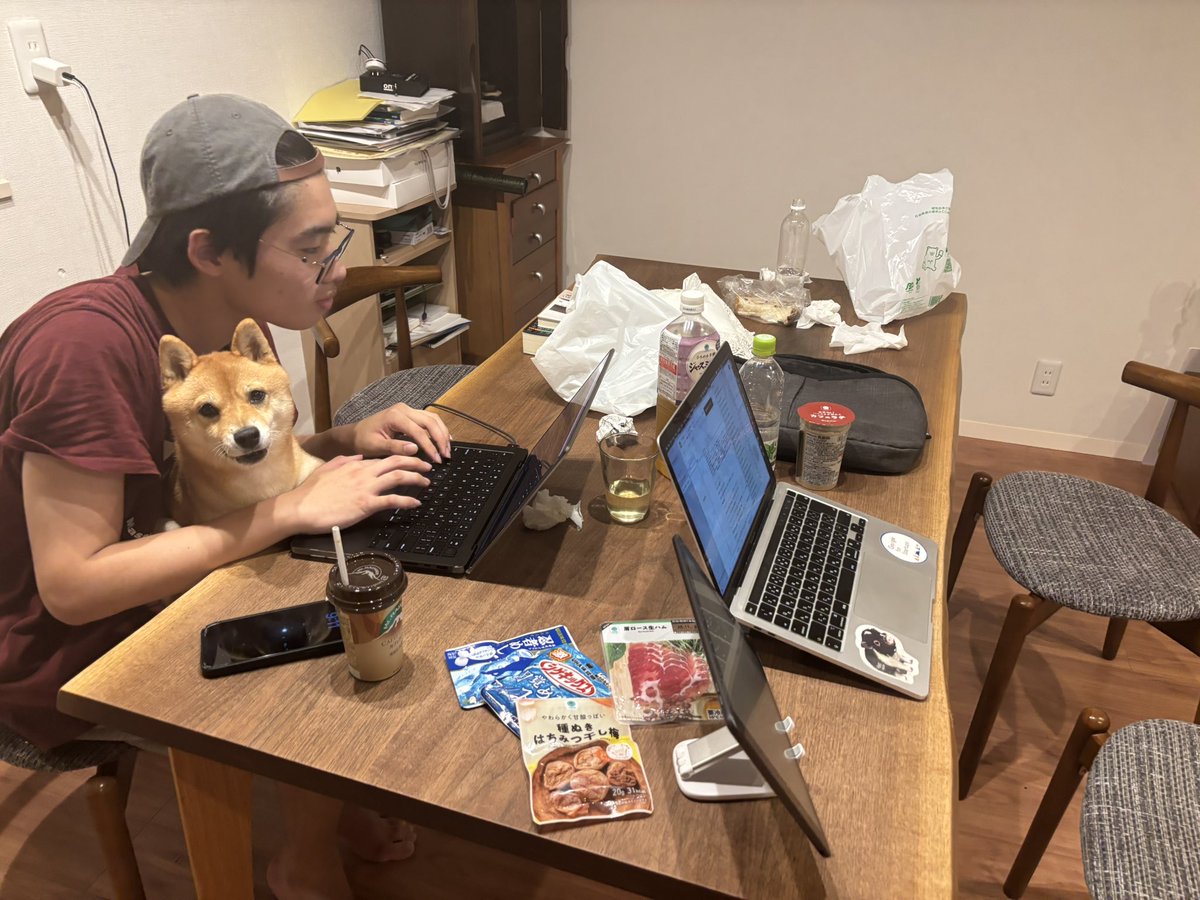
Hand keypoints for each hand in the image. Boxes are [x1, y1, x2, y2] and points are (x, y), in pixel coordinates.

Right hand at [281, 455, 431, 533]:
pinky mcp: (366, 505)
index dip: (400, 458)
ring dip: (416, 478)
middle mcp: (363, 473)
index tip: (410, 461)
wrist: (301, 507)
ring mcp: (366, 488)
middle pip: (396, 462)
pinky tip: (416, 503)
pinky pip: (392, 501)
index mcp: (355, 464)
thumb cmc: (311, 492)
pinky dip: (407, 501)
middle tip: (428, 466)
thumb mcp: (327, 469)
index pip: (383, 457)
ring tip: (427, 482)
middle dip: (415, 462)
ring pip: (398, 477)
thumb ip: (344, 461)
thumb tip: (358, 456)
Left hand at [351, 403, 451, 461]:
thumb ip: (395, 447)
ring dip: (442, 433)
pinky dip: (438, 429)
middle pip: (430, 421)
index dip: (430, 446)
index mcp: (394, 416)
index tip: (437, 460)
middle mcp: (403, 409)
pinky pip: (428, 419)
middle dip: (440, 439)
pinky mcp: (410, 414)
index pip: (418, 431)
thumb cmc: (363, 441)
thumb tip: (415, 449)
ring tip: (448, 449)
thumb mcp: (376, 447)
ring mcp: (407, 410)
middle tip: (446, 455)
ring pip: (432, 418)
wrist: (355, 434)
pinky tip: (444, 439)